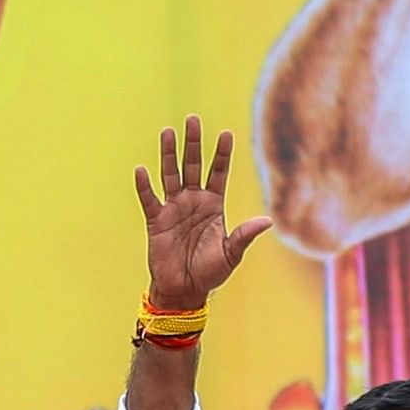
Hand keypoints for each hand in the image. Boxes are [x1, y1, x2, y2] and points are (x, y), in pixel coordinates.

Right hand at [136, 119, 274, 311]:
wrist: (184, 290)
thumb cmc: (210, 273)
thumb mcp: (232, 253)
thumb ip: (245, 234)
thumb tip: (268, 221)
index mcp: (213, 205)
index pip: (218, 173)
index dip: (221, 154)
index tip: (226, 133)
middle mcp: (193, 201)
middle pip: (193, 165)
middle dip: (193, 142)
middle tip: (192, 119)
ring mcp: (174, 208)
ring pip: (170, 174)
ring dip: (168, 154)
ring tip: (167, 131)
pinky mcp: (156, 220)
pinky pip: (149, 199)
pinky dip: (144, 186)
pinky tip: (141, 170)